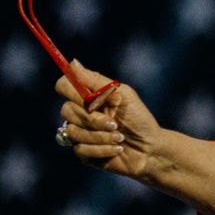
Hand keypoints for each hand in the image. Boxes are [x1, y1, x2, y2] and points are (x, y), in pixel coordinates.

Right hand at [55, 60, 164, 180]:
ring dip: (101, 136)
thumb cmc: (139, 118)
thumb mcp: (123, 95)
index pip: (63, 86)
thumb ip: (96, 80)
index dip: (70, 90)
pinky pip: (81, 149)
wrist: (150, 148)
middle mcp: (79, 113)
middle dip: (93, 119)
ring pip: (74, 132)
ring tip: (120, 138)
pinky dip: (102, 149)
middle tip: (115, 124)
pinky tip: (117, 149)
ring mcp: (79, 133)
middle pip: (66, 110)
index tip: (87, 98)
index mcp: (87, 96)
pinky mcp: (83, 153)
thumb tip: (73, 62)